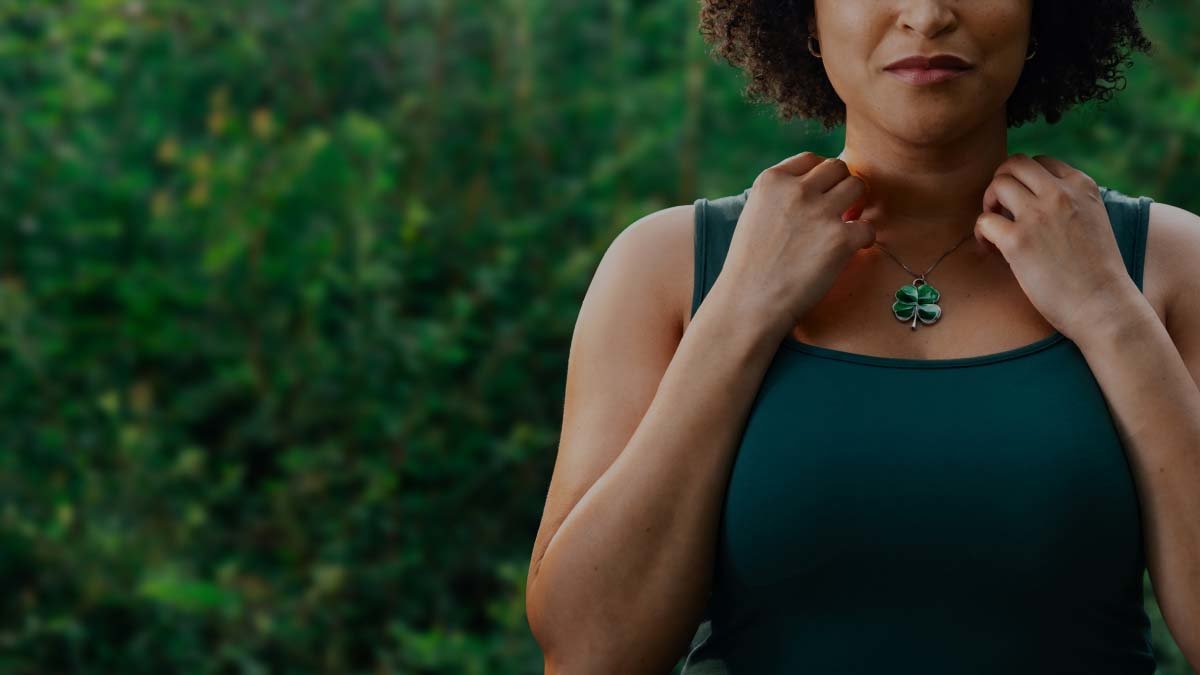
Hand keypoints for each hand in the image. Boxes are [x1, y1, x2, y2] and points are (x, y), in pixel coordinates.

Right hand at [716, 151, 874, 338]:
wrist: (748, 303)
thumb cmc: (750, 266)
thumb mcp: (754, 214)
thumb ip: (780, 196)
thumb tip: (815, 189)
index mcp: (771, 180)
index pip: (811, 159)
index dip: (821, 177)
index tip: (820, 196)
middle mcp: (796, 190)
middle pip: (838, 168)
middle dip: (841, 187)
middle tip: (837, 211)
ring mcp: (820, 212)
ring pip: (858, 187)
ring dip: (856, 205)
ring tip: (845, 226)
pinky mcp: (840, 239)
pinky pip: (868, 227)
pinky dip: (863, 240)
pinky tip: (848, 251)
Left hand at [975, 153, 1139, 341]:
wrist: (1103, 305)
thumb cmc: (1096, 271)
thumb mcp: (1094, 220)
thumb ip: (1070, 203)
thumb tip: (1034, 197)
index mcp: (1082, 186)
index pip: (1041, 162)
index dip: (1024, 180)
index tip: (1024, 203)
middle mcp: (1060, 193)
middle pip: (1014, 164)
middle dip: (1001, 182)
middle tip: (1001, 210)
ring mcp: (1037, 215)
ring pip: (997, 184)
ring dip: (989, 204)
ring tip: (996, 229)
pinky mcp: (1018, 241)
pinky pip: (984, 221)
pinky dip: (982, 234)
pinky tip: (992, 249)